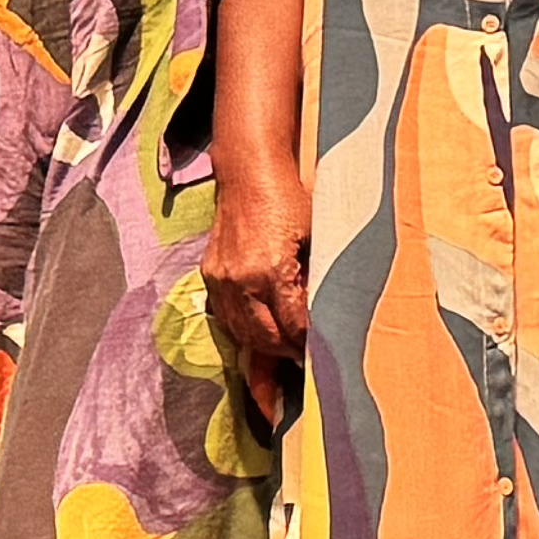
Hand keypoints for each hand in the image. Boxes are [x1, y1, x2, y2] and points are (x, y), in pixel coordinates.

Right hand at [202, 150, 314, 413]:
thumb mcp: (316, 239)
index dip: (308, 345)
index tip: (322, 359)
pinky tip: (258, 336)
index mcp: (271, 271)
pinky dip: (243, 331)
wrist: (249, 173)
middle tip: (304, 364)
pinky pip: (226, 317)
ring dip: (263, 349)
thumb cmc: (290, 201)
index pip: (293, 327)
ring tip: (282, 357)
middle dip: (285, 355)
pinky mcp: (211, 275)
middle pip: (264, 338)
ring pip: (241, 334)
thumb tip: (328, 317)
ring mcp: (222, 279)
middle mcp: (242, 280)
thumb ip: (316, 281)